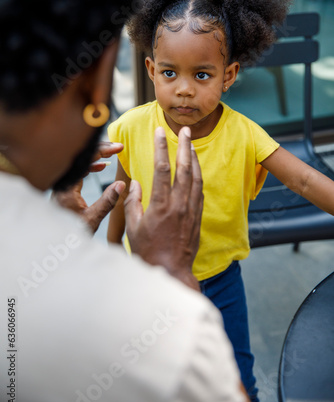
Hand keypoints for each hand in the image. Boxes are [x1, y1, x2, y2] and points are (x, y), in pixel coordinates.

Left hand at [52, 142, 125, 232]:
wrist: (54, 243)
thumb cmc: (70, 233)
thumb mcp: (92, 219)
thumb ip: (107, 201)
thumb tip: (121, 184)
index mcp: (67, 187)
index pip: (86, 160)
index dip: (103, 151)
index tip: (118, 148)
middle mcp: (62, 183)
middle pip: (81, 158)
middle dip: (100, 150)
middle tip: (117, 147)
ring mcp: (63, 185)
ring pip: (80, 163)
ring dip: (96, 158)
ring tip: (112, 154)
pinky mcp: (65, 189)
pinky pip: (78, 170)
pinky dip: (90, 166)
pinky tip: (100, 166)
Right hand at [124, 126, 203, 290]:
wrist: (171, 272)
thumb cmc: (148, 251)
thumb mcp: (133, 227)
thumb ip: (134, 202)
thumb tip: (136, 184)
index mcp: (160, 205)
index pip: (162, 168)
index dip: (161, 147)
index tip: (159, 132)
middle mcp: (179, 204)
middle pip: (184, 167)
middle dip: (184, 145)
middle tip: (185, 130)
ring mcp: (191, 210)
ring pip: (196, 177)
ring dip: (194, 158)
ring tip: (191, 143)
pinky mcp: (197, 217)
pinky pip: (200, 191)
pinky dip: (198, 176)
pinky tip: (196, 169)